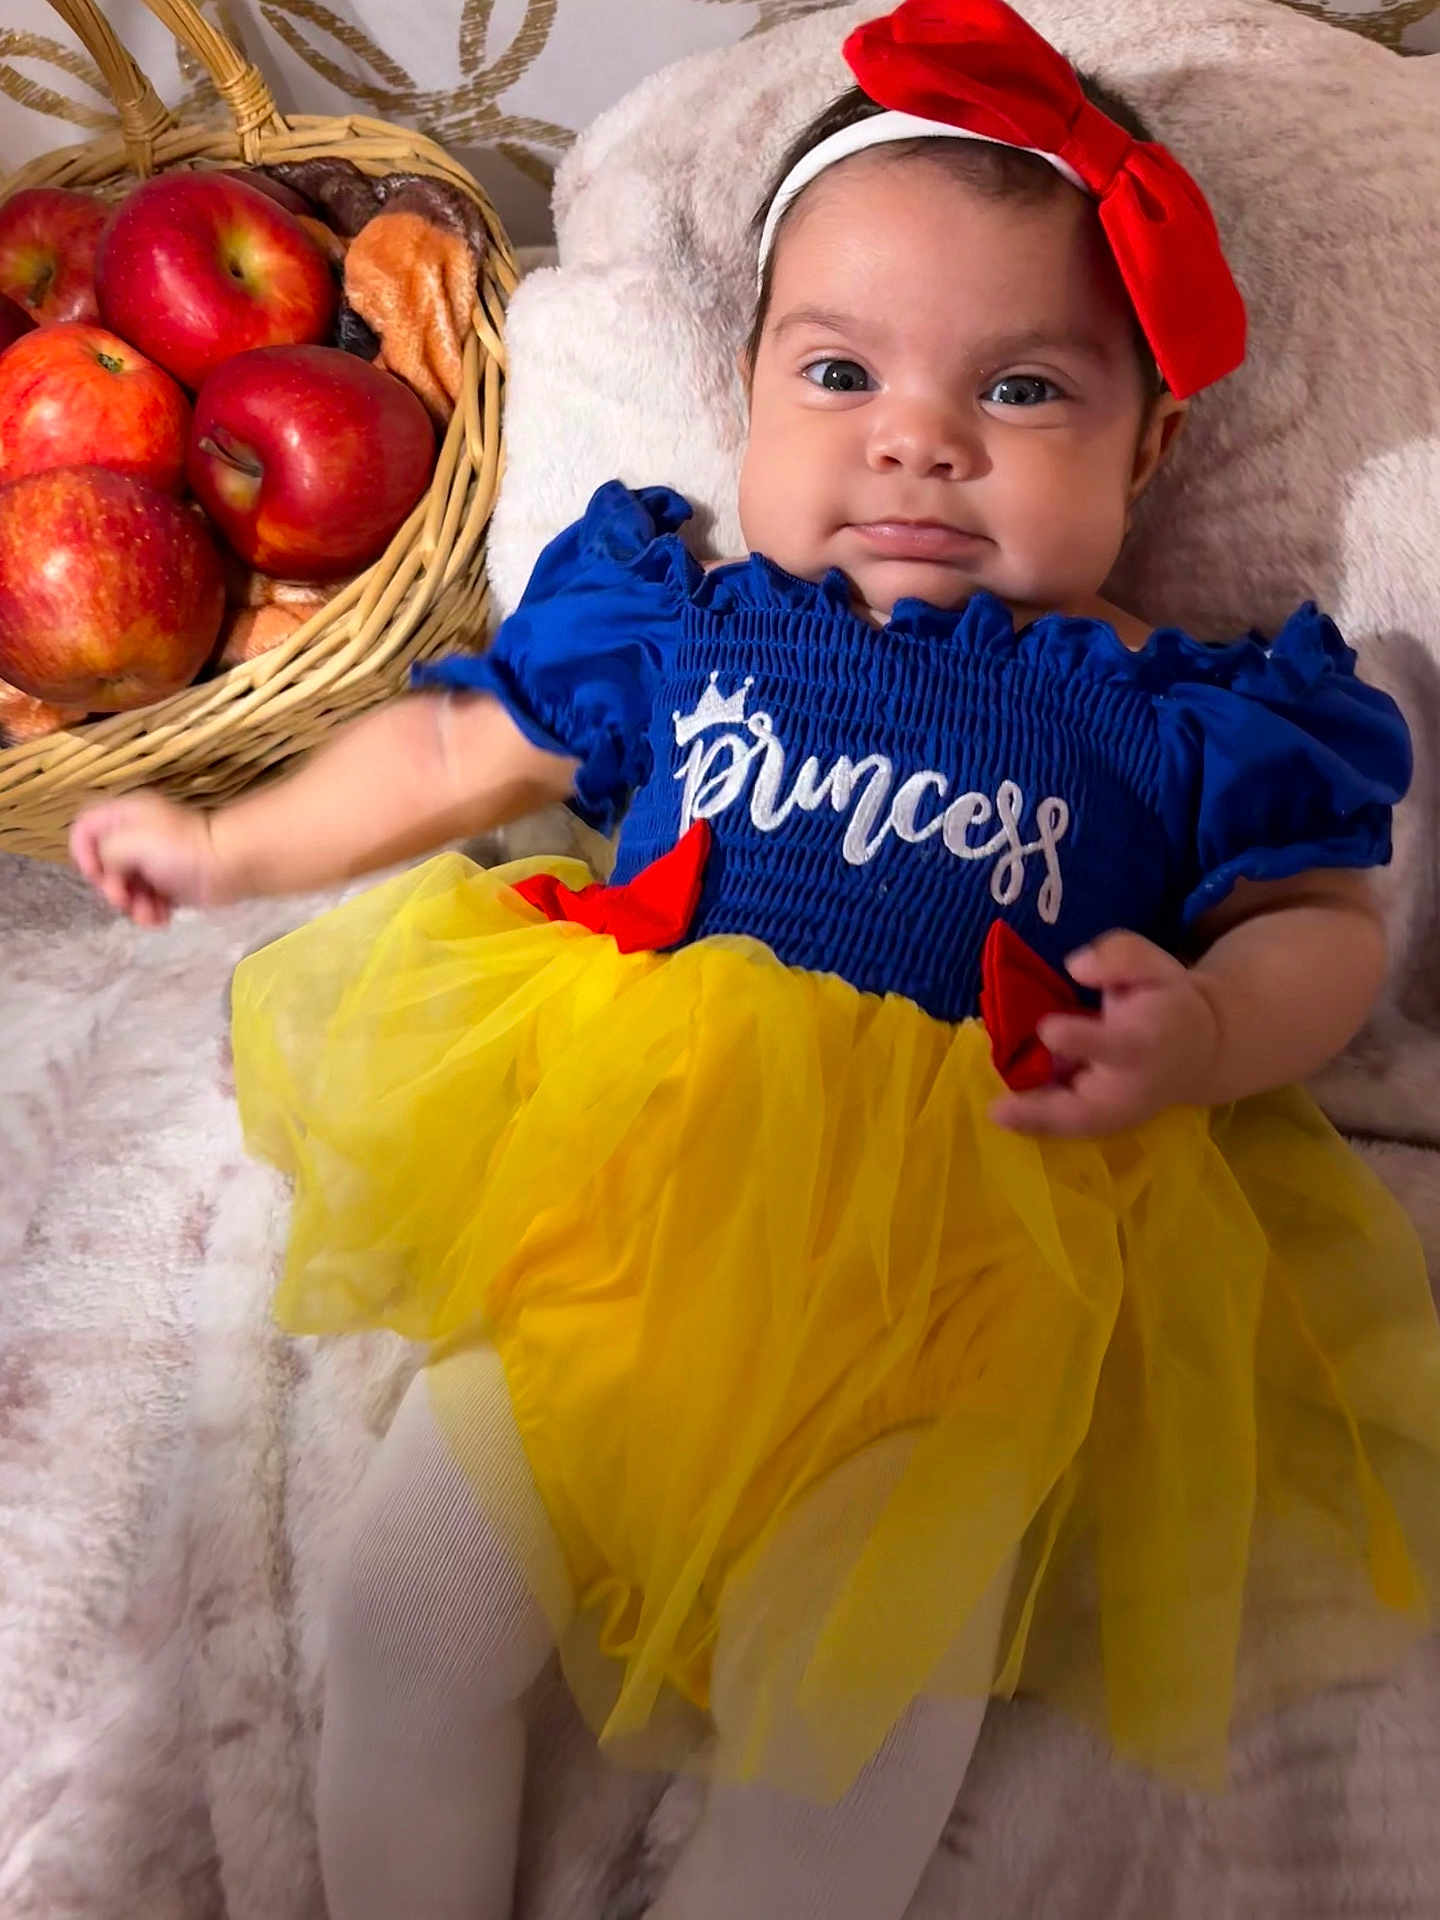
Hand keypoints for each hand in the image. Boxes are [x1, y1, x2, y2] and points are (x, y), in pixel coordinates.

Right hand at [69, 792, 228, 927]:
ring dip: (132, 907)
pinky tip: (161, 918)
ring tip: (150, 913)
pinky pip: (145, 902)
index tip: (97, 874)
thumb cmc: (181, 849)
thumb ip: (107, 852)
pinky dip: (149, 913)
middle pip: (102, 866)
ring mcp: (151, 863)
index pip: (84, 828)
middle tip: (125, 898)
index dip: (83, 853)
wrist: (231, 866)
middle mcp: (135, 837)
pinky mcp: (167, 886)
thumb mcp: (133, 841)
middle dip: (111, 888)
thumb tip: (110, 872)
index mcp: (125, 817)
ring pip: (124, 889)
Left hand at [990, 931, 1222, 1137]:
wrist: (1201, 1051)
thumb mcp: (1157, 966)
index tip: (1047, 1029)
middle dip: (1046, 1114)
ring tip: (995, 1113)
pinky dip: (1035, 1123)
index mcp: (1144, 1042)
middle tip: (998, 1111)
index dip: (1083, 1040)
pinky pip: (1069, 1126)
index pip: (1116, 1046)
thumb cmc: (1169, 1003)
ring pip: (1075, 1126)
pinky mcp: (1106, 1121)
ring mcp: (1119, 1112)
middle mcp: (1129, 1085)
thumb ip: (1122, 957)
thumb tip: (1075, 967)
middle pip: (1090, 1110)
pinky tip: (1002, 1113)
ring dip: (1033, 1124)